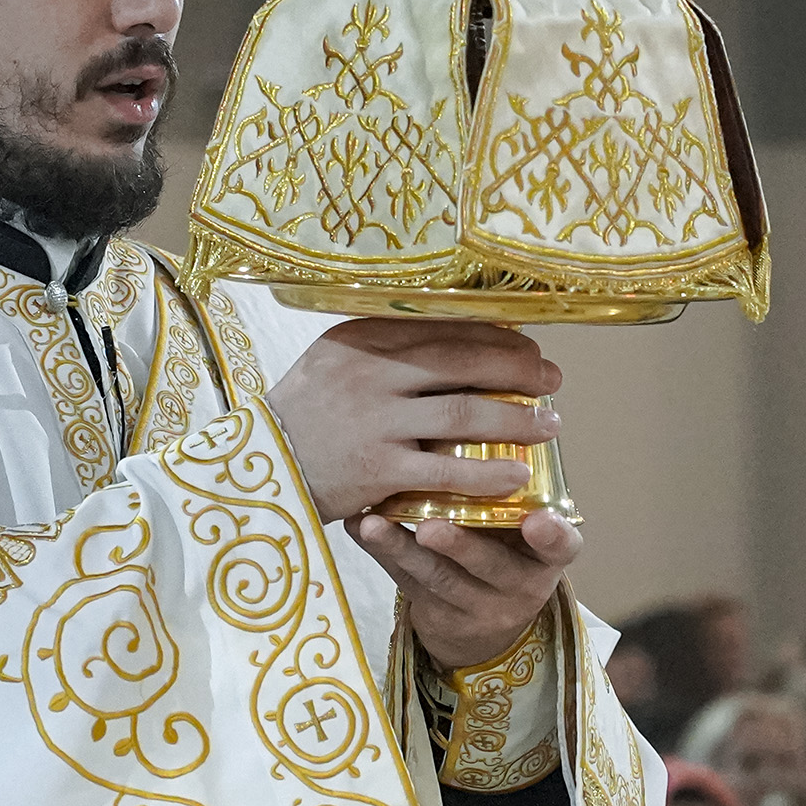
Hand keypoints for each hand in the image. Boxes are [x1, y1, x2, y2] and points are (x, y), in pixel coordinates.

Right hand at [266, 321, 562, 523]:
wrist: (254, 469)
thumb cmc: (301, 417)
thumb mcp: (332, 363)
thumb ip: (384, 348)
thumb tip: (461, 338)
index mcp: (360, 337)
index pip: (443, 327)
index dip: (495, 335)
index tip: (528, 345)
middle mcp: (370, 372)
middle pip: (463, 362)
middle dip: (518, 370)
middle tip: (552, 379)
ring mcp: (374, 421)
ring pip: (464, 414)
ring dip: (517, 420)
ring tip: (550, 425)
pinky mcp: (376, 469)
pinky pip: (445, 470)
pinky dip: (486, 474)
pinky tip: (517, 477)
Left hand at [351, 511, 578, 671]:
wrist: (485, 623)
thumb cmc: (507, 547)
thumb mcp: (526, 529)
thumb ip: (514, 489)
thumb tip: (482, 407)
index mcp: (548, 557)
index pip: (561, 548)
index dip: (554, 537)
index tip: (540, 521)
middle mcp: (518, 585)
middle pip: (491, 566)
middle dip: (460, 546)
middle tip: (432, 526)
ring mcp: (477, 607)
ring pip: (439, 578)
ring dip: (403, 549)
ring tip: (376, 523)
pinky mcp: (438, 615)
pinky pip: (406, 582)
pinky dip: (380, 552)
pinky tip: (360, 528)